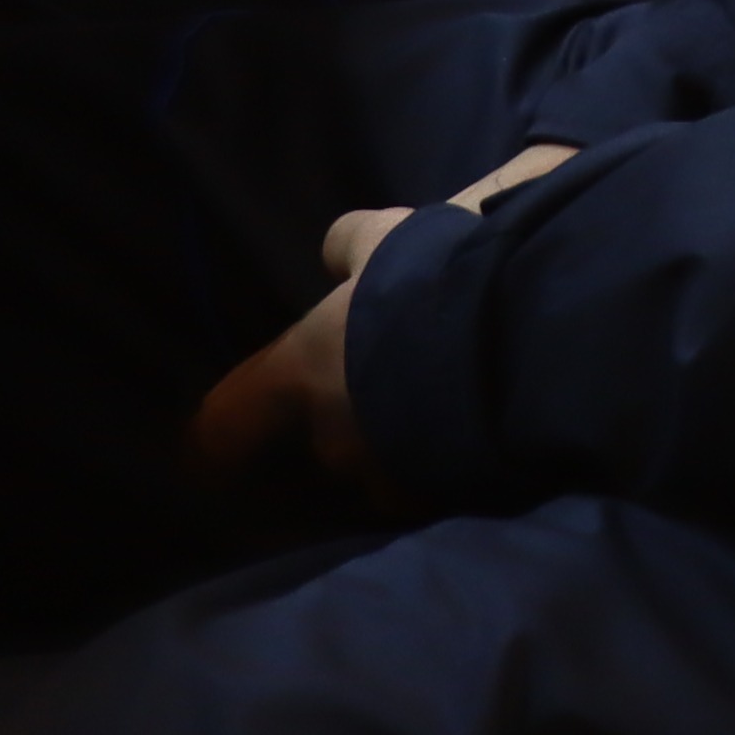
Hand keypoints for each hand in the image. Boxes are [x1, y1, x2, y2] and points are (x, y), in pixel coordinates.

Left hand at [180, 143, 569, 487]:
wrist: (525, 342)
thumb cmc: (434, 284)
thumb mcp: (389, 238)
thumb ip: (350, 245)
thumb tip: (334, 252)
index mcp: (300, 372)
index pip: (221, 421)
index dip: (213, 432)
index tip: (210, 443)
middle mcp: (330, 434)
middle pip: (312, 445)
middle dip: (340, 427)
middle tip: (376, 401)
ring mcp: (386, 474)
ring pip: (374, 470)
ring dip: (395, 450)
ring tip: (438, 423)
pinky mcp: (445, 495)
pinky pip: (431, 488)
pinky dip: (445, 470)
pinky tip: (476, 443)